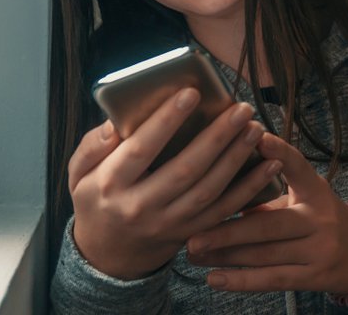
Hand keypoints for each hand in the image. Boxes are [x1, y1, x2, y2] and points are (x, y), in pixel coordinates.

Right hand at [67, 88, 283, 279]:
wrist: (110, 254)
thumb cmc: (98, 198)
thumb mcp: (78, 173)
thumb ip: (93, 145)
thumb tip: (116, 122)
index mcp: (111, 185)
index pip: (141, 150)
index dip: (166, 121)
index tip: (191, 93)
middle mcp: (142, 207)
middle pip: (185, 169)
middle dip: (217, 137)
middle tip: (240, 108)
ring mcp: (170, 223)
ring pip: (210, 190)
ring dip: (237, 158)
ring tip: (254, 128)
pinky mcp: (192, 233)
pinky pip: (225, 210)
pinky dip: (251, 188)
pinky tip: (269, 164)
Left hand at [186, 132, 347, 293]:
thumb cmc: (319, 218)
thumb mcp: (304, 199)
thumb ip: (269, 194)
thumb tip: (218, 187)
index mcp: (317, 191)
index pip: (299, 167)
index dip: (279, 152)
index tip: (256, 137)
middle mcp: (320, 219)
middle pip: (269, 225)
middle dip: (227, 230)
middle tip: (192, 233)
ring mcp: (320, 249)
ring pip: (265, 254)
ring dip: (225, 256)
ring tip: (192, 254)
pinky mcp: (315, 277)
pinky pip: (272, 279)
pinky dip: (241, 281)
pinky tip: (214, 279)